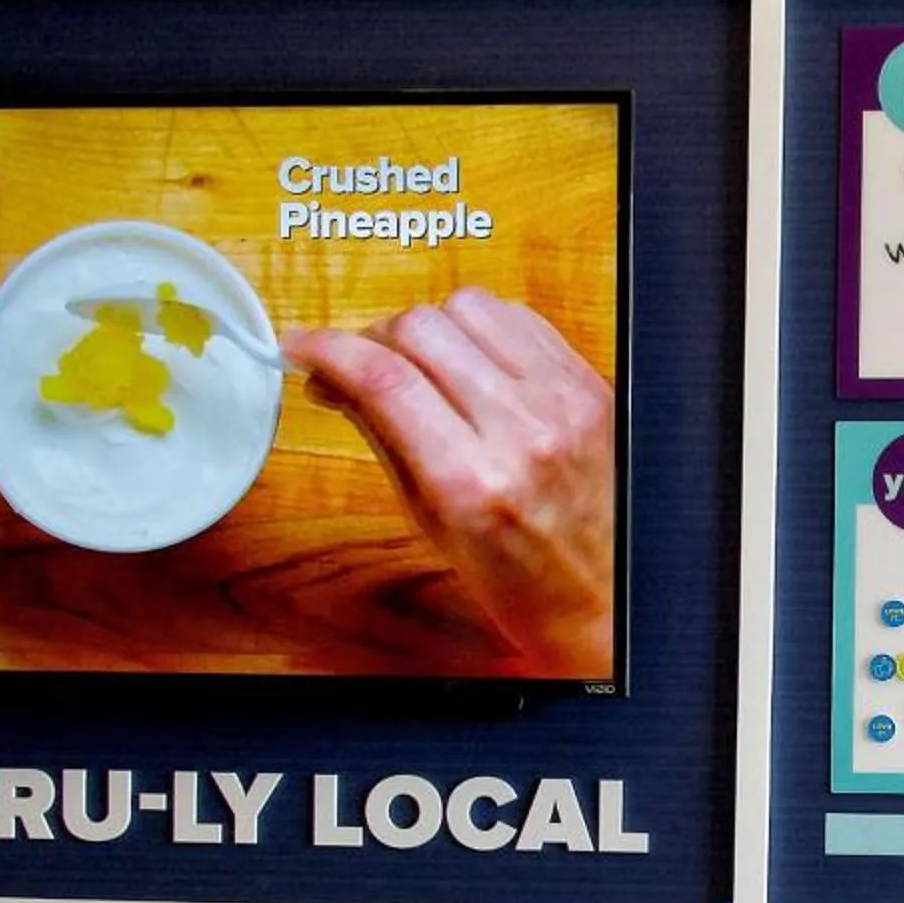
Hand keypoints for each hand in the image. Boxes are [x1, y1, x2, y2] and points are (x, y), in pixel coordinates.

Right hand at [285, 289, 617, 677]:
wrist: (600, 594)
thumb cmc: (515, 573)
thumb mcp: (429, 518)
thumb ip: (381, 435)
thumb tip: (333, 376)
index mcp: (472, 481)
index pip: (383, 379)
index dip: (328, 348)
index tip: (302, 345)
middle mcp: (523, 432)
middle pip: (421, 329)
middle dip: (375, 338)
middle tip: (363, 365)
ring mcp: (564, 402)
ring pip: (469, 308)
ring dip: (429, 328)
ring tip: (421, 366)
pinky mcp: (590, 384)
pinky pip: (520, 318)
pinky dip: (482, 329)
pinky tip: (470, 361)